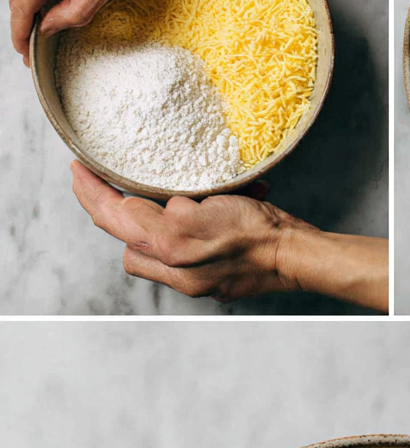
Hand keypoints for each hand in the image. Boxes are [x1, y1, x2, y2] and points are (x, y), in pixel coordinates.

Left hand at [72, 163, 388, 310]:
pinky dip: (184, 229)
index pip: (114, 217)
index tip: (76, 170)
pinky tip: (198, 211)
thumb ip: (165, 214)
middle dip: (109, 208)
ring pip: (151, 245)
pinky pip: (184, 250)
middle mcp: (175, 270)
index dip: (90, 192)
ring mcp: (194, 277)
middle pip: (125, 237)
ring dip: (146, 222)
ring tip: (148, 196)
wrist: (294, 257)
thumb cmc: (256, 234)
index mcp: (167, 251)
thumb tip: (148, 208)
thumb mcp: (201, 215)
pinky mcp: (212, 276)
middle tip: (97, 180)